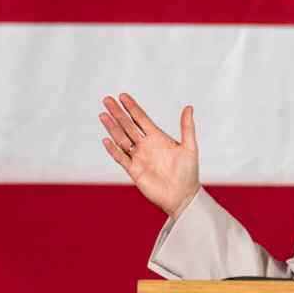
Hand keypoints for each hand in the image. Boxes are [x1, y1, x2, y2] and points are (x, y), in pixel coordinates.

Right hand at [99, 93, 199, 217]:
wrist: (183, 196)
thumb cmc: (189, 173)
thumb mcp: (190, 148)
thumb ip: (187, 127)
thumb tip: (189, 107)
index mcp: (158, 138)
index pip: (141, 119)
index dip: (132, 108)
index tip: (123, 96)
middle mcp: (146, 146)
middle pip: (128, 126)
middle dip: (118, 113)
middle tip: (107, 99)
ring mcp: (139, 157)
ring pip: (122, 139)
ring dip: (112, 127)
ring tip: (103, 115)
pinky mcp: (134, 171)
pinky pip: (121, 158)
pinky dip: (113, 149)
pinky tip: (106, 139)